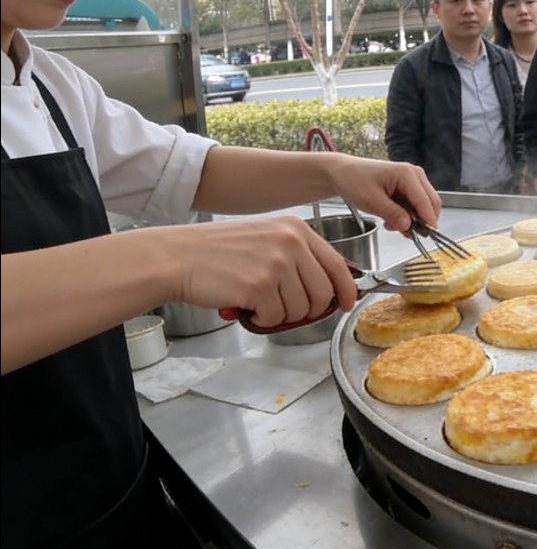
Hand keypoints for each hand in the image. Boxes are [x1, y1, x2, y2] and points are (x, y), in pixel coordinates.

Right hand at [165, 217, 357, 327]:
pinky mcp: (260, 285)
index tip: (346, 303)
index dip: (346, 289)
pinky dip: (262, 319)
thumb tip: (329, 287)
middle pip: (323, 293)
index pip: (337, 264)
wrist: (177, 257)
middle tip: (283, 307)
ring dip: (281, 314)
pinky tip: (245, 305)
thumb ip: (298, 256)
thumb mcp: (266, 238)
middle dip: (307, 309)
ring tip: (258, 300)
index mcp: (296, 229)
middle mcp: (291, 242)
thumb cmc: (217, 252)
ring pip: (301, 309)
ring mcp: (277, 263)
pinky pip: (276, 318)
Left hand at [329, 156, 441, 229]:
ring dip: (411, 220)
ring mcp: (412, 181)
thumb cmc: (354, 180)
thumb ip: (392, 213)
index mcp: (407, 174)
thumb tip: (408, 226)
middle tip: (407, 233)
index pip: (425, 200)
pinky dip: (406, 216)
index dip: (428, 219)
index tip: (429, 234)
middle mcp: (414, 175)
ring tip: (390, 224)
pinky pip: (414, 206)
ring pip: (422, 206)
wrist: (342, 173)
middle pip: (430, 202)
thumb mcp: (371, 200)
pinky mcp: (407, 188)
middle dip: (420, 220)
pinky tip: (391, 220)